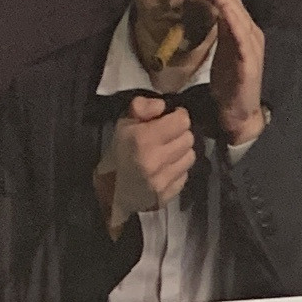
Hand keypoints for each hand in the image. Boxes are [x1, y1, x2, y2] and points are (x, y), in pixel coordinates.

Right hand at [101, 92, 197, 223]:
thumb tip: (163, 105)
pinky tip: (166, 167)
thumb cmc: (120, 149)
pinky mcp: (167, 195)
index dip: (178, 116)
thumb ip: (143, 107)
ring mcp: (161, 181)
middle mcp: (155, 161)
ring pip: (190, 157)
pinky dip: (178, 169)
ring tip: (168, 152)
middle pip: (188, 139)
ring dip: (181, 152)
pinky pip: (185, 175)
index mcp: (143, 139)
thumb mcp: (125, 121)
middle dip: (180, 134)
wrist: (110, 187)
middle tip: (168, 136)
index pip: (181, 122)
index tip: (171, 118)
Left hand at [202, 0, 269, 145]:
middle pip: (237, 8)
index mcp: (246, 34)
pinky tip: (224, 11)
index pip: (234, 6)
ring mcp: (253, 50)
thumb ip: (222, 30)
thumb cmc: (229, 83)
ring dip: (225, 2)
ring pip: (240, 18)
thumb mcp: (223, 50)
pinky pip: (242, 38)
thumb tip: (212, 8)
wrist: (238, 112)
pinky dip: (234, 22)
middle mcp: (253, 38)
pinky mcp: (249, 63)